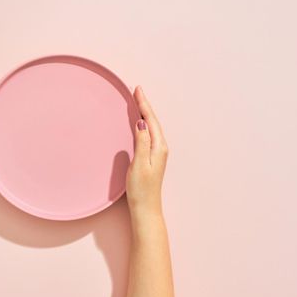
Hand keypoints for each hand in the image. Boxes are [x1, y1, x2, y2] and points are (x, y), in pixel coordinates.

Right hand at [126, 86, 168, 220]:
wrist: (146, 207)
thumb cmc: (141, 189)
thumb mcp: (139, 163)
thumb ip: (141, 142)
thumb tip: (142, 122)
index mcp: (158, 147)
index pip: (151, 119)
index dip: (144, 104)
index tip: (137, 90)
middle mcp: (160, 147)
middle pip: (153, 120)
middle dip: (145, 104)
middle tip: (137, 90)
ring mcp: (157, 152)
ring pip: (151, 126)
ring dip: (145, 112)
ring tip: (138, 101)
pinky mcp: (151, 157)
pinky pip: (148, 133)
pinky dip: (144, 123)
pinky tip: (139, 122)